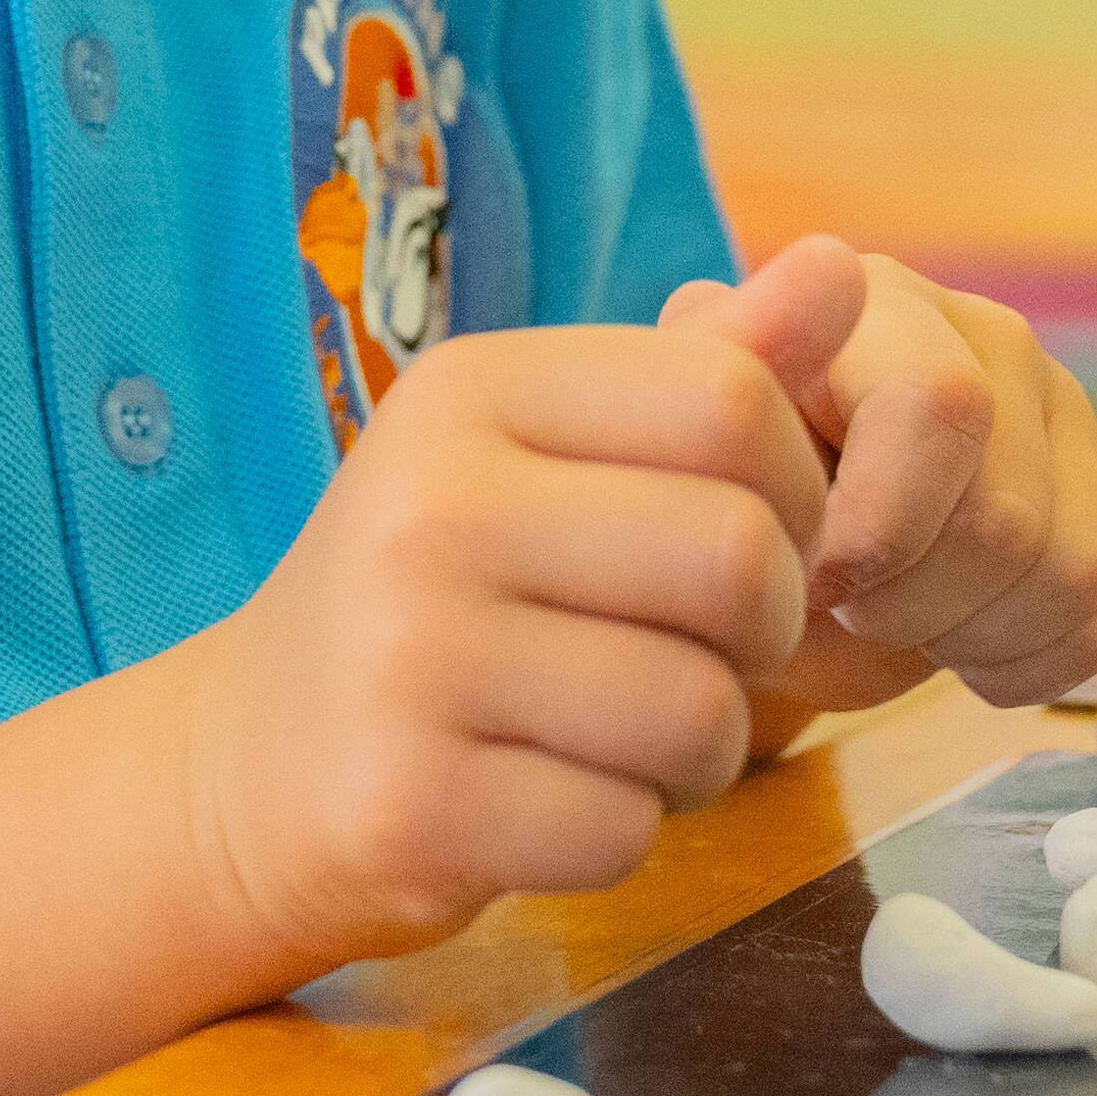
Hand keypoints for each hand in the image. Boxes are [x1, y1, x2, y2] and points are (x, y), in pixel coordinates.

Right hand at [167, 247, 864, 971]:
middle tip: (701, 655)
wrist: (249, 765)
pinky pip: (625, 830)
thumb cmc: (440, 594)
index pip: (729, 399)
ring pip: (701, 712)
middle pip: (740, 557)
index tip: (751, 539)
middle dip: (765, 633)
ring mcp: (408, 660)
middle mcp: (428, 509)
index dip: (794, 486)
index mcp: (469, 394)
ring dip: (703, 751)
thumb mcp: (546, 455)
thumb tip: (847, 263)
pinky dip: (622, 832)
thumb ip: (708, 370)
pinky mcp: (410, 806)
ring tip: (626, 737)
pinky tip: (551, 801)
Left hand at [673, 237, 1096, 719]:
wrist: (776, 531)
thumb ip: (718, 407)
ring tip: (894, 617)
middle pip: (1004, 518)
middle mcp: (990, 337)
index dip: (881, 528)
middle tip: (847, 603)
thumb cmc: (731, 490)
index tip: (815, 580)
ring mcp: (1063, 412)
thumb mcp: (698, 450)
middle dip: (910, 604)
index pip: (938, 406)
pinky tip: (954, 638)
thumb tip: (765, 390)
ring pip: (1069, 573)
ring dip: (966, 637)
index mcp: (878, 304)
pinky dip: (1025, 662)